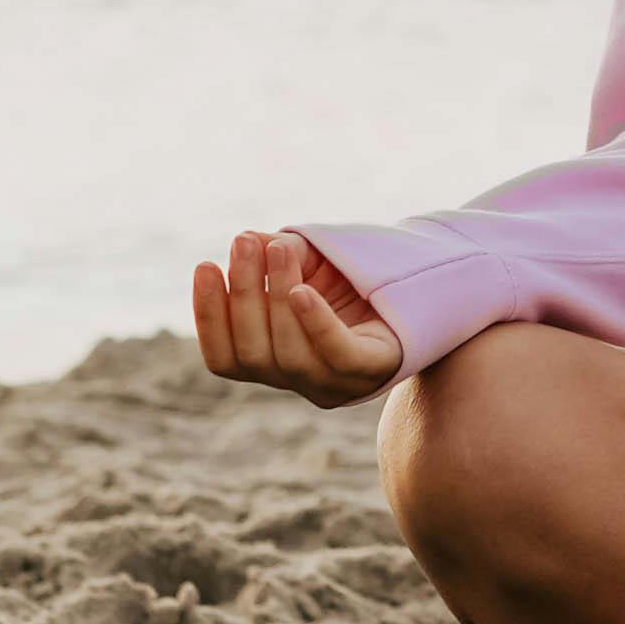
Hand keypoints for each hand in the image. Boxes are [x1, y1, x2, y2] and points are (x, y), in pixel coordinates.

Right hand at [192, 233, 408, 406]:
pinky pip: (338, 355)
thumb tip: (249, 240)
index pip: (225, 359)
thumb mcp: (308, 261)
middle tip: (242, 242)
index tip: (205, 265)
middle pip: (254, 352)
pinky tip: (303, 290)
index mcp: (273, 362)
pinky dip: (316, 324)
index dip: (208, 317)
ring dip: (276, 297)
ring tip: (278, 248)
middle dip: (243, 294)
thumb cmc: (351, 280)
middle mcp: (298, 381)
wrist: (419, 291)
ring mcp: (335, 383)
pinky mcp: (371, 371)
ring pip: (290, 354)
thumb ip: (276, 252)